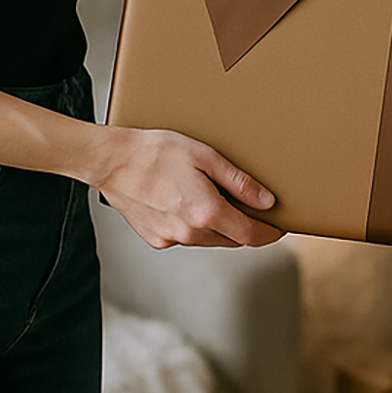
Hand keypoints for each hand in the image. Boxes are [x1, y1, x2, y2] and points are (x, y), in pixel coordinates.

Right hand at [96, 126, 284, 250]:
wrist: (112, 161)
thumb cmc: (157, 152)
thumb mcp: (206, 157)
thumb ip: (239, 182)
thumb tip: (266, 201)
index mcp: (206, 213)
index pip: (250, 235)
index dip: (269, 233)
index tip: (279, 228)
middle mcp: (190, 233)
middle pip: (231, 239)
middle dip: (246, 228)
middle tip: (255, 210)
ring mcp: (171, 239)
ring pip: (209, 240)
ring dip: (221, 227)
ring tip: (220, 201)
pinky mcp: (155, 239)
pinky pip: (186, 238)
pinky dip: (196, 227)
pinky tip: (190, 204)